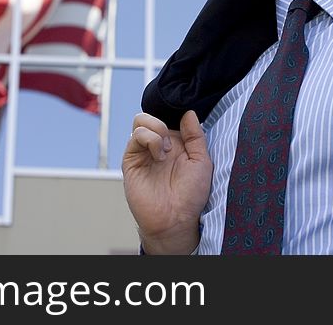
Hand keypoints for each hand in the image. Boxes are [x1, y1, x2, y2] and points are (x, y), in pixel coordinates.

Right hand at [122, 110, 212, 253]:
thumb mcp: (201, 161)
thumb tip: (188, 113)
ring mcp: (142, 152)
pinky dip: (149, 139)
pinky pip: (134, 137)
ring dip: (156, 130)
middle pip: (149, 115)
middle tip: (171, 141)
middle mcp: (157, 145)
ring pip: (139, 121)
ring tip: (165, 151)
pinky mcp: (131, 161)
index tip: (182, 126)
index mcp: (174, 143)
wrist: (175, 219)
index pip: (167, 117)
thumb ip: (195, 135)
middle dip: (161, 121)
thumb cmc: (191, 195)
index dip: (172, 116)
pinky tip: (159, 155)